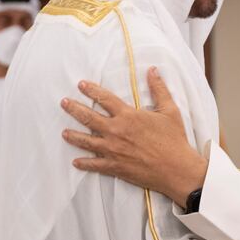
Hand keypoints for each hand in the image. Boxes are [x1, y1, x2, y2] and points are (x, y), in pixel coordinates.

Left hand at [60, 67, 207, 207]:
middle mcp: (116, 131)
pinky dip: (84, 163)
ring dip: (73, 136)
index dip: (91, 90)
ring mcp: (113, 150)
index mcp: (128, 116)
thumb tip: (153, 70)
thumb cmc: (174, 139)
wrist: (176, 169)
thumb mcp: (170, 110)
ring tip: (64, 132)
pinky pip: (94, 164)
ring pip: (86, 141)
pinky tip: (76, 161)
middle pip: (89, 118)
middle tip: (64, 103)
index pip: (104, 99)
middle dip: (74, 109)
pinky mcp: (115, 167)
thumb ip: (159, 89)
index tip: (81, 85)